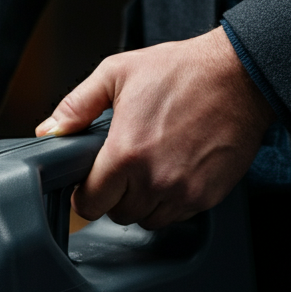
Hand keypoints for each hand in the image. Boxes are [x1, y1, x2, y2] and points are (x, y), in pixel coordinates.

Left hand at [35, 26, 274, 228]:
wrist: (241, 76)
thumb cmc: (182, 71)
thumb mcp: (117, 73)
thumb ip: (77, 106)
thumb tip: (49, 130)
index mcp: (125, 153)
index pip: (90, 204)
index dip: (86, 195)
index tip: (91, 184)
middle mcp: (153, 180)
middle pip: (118, 215)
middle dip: (116, 196)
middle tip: (125, 168)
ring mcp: (182, 192)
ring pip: (147, 220)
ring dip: (143, 202)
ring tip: (151, 169)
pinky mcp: (205, 197)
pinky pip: (176, 216)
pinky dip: (171, 201)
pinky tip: (174, 171)